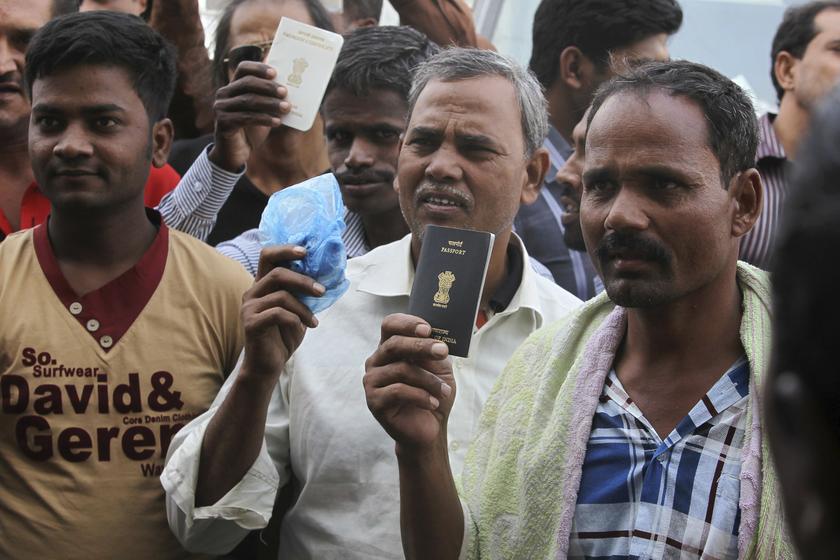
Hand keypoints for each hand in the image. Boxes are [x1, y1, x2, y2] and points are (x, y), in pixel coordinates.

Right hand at [208, 61, 289, 171]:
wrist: (237, 152)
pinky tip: (277, 122)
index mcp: (233, 86)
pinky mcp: (222, 122)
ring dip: (270, 104)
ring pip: (248, 100)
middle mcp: (224, 94)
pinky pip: (245, 117)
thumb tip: (290, 88)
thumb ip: (270, 99)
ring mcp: (221, 108)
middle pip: (247, 83)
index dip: (259, 68)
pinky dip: (263, 119)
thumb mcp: (262, 112)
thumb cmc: (252, 129)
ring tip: (286, 108)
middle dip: (268, 87)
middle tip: (285, 93)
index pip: (243, 68)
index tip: (275, 73)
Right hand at [240, 245, 323, 380]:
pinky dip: (295, 320)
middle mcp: (253, 292)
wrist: (268, 365)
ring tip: (313, 321)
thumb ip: (303, 293)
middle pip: (277, 273)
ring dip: (303, 307)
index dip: (286, 250)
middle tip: (321, 291)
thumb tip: (325, 276)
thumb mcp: (298, 310)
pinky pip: (278, 313)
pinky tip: (304, 328)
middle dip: (303, 280)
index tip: (306, 251)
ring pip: (281, 295)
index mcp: (263, 285)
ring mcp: (249, 307)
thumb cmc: (283, 336)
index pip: (268, 256)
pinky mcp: (250, 323)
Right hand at [364, 314, 455, 453]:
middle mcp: (377, 361)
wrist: (429, 428)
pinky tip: (433, 403)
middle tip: (442, 351)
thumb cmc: (432, 393)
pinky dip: (421, 396)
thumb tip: (436, 337)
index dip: (407, 323)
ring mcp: (372, 381)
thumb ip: (434, 350)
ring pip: (400, 370)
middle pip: (394, 344)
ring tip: (445, 391)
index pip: (390, 325)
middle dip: (421, 346)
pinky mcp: (373, 401)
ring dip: (429, 380)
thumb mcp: (439, 368)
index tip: (427, 329)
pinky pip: (398, 391)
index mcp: (390, 348)